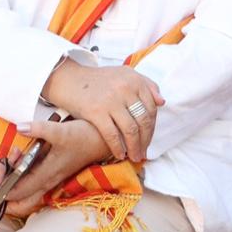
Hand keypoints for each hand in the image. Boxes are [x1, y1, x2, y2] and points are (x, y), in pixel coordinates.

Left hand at [2, 120, 115, 218]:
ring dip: (10, 181)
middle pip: (21, 203)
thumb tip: (18, 127)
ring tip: (4, 162)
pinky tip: (18, 154)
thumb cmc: (85, 136)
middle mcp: (48, 180)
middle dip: (2, 196)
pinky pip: (31, 179)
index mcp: (48, 175)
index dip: (0, 192)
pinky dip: (19, 172)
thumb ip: (39, 129)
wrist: (104, 138)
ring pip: (25, 192)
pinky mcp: (52, 170)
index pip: (18, 194)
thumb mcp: (61, 131)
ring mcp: (50, 176)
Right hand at [42, 60, 160, 162]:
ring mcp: (111, 101)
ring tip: (135, 156)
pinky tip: (120, 155)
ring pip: (131, 130)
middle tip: (144, 152)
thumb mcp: (125, 74)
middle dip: (146, 140)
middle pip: (143, 121)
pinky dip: (118, 148)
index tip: (149, 138)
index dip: (152, 127)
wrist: (69, 80)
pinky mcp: (96, 112)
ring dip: (134, 147)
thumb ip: (146, 85)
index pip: (152, 108)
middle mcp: (126, 89)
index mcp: (135, 80)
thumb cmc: (99, 79)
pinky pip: (112, 135)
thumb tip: (162, 102)